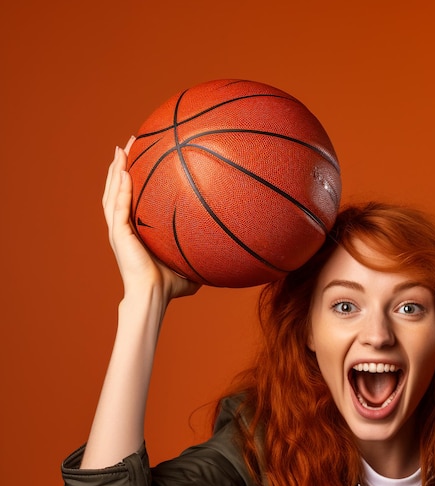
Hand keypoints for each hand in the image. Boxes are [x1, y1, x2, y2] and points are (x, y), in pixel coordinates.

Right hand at [103, 138, 200, 302]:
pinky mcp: (119, 234)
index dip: (132, 178)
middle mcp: (124, 227)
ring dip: (116, 170)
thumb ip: (199, 254)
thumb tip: (223, 254)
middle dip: (122, 165)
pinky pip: (117, 205)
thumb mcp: (188, 265)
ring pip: (113, 192)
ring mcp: (119, 230)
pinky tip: (124, 170)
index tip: (140, 158)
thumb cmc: (169, 286)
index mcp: (135, 230)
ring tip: (121, 149)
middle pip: (118, 188)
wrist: (154, 296)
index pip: (130, 198)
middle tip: (129, 143)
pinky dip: (120, 187)